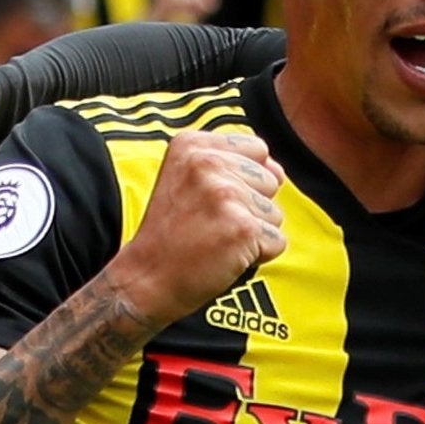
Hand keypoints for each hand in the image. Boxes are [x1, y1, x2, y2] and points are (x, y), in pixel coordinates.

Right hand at [109, 130, 285, 326]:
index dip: (246, 178)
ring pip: (275, 213)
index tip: (213, 198)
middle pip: (270, 180)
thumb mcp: (187, 181)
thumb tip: (279, 172)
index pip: (257, 149)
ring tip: (215, 238)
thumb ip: (234, 165)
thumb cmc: (171, 233)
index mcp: (192, 146)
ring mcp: (226, 194)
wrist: (146, 278)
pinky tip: (224, 254)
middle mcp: (207, 163)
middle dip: (250, 206)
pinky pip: (276, 241)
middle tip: (210, 222)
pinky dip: (258, 255)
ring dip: (253, 232)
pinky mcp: (242, 227)